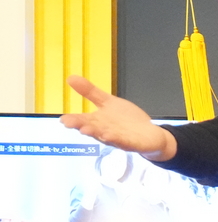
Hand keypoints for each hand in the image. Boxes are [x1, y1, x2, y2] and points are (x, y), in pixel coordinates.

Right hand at [62, 76, 176, 159]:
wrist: (149, 132)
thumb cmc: (126, 120)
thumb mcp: (108, 102)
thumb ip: (91, 92)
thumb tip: (70, 77)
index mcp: (98, 121)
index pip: (83, 120)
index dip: (73, 120)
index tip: (63, 119)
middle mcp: (104, 131)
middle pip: (91, 128)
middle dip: (81, 125)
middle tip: (69, 123)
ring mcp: (118, 138)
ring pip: (105, 136)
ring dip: (95, 133)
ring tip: (85, 130)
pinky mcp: (132, 143)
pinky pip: (123, 141)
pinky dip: (116, 139)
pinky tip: (109, 135)